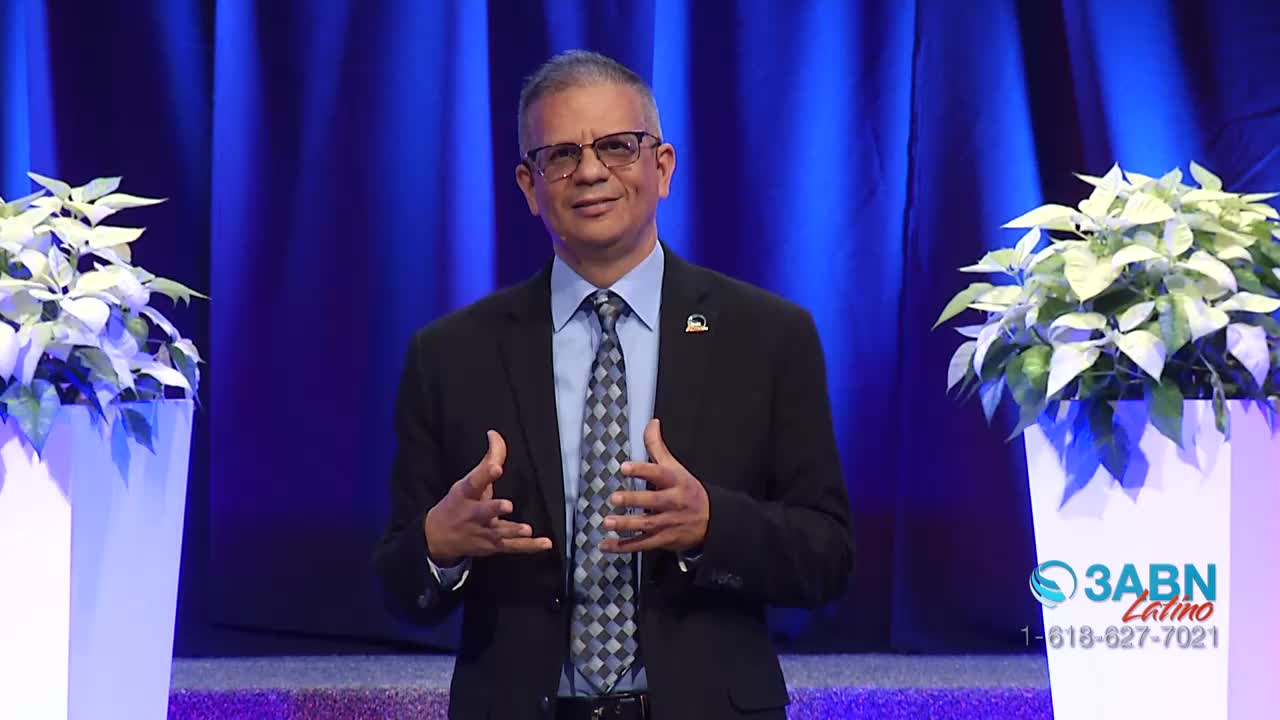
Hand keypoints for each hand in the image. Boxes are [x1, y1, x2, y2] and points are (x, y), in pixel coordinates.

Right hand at [424, 430, 553, 563]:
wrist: (437, 538)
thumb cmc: (458, 504)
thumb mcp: (469, 480)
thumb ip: (488, 458)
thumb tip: (495, 434)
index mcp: (466, 494)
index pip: (474, 482)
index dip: (485, 474)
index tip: (495, 467)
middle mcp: (473, 514)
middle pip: (483, 511)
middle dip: (494, 508)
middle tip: (507, 505)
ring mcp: (483, 532)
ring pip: (498, 533)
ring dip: (512, 531)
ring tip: (526, 530)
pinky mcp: (493, 546)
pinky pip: (513, 547)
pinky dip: (529, 547)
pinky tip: (545, 543)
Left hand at [601, 419, 709, 553]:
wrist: (713, 520)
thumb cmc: (688, 490)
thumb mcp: (676, 467)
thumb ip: (658, 447)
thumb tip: (652, 423)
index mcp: (675, 481)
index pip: (658, 474)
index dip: (642, 470)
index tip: (625, 467)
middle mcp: (672, 502)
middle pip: (652, 501)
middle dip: (633, 500)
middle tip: (614, 498)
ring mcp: (668, 522)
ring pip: (647, 525)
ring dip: (626, 525)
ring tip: (608, 522)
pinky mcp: (664, 539)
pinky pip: (642, 544)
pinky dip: (623, 547)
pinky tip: (606, 545)